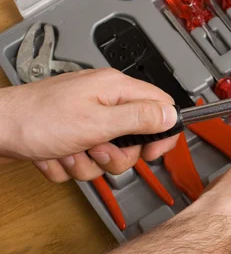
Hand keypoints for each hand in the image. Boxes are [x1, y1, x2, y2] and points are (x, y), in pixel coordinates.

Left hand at [0, 68, 178, 181]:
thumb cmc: (35, 119)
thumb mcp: (97, 122)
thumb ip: (139, 118)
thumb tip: (172, 115)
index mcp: (115, 89)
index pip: (161, 106)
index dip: (163, 133)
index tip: (153, 152)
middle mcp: (103, 101)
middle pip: (135, 138)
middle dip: (116, 155)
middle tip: (97, 148)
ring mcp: (86, 119)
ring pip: (109, 155)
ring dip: (88, 163)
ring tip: (68, 150)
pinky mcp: (72, 135)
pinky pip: (85, 161)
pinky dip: (70, 164)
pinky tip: (55, 153)